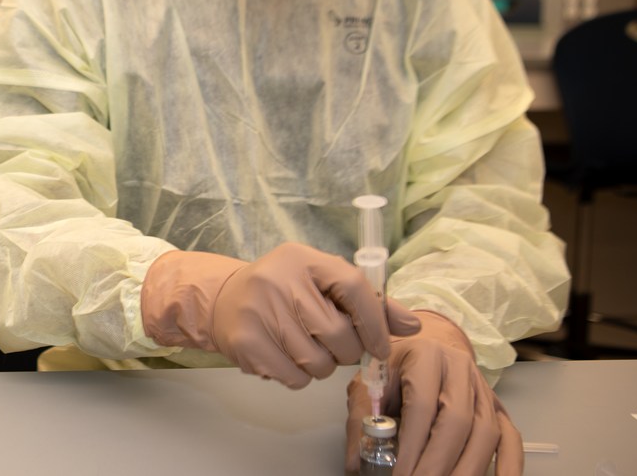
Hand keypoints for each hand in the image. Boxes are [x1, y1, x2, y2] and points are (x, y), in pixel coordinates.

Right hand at [142, 243, 420, 388]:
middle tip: (333, 346)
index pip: (353, 286)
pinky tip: (286, 357)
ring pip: (319, 361)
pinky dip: (299, 376)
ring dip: (322, 365)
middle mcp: (278, 280)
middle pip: (339, 334)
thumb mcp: (321, 283)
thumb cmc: (284, 292)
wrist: (223, 300)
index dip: (376, 322)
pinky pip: (295, 377)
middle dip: (346, 351)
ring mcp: (259, 311)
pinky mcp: (246, 342)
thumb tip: (412, 325)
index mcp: (303, 259)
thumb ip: (367, 303)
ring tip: (305, 349)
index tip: (382, 346)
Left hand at [344, 311, 522, 475]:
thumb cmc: (394, 370)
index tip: (401, 475)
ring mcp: (484, 390)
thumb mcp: (369, 385)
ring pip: (487, 432)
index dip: (412, 445)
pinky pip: (511, 439)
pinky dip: (509, 466)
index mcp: (425, 357)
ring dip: (468, 469)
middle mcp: (461, 370)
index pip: (421, 405)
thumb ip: (360, 423)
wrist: (425, 350)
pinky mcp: (498, 409)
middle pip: (458, 421)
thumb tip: (356, 465)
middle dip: (439, 463)